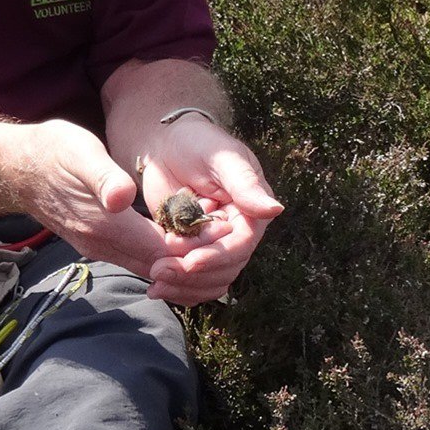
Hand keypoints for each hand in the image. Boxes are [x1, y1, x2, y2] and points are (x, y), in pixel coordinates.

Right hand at [9, 119, 215, 276]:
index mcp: (107, 225)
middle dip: (196, 259)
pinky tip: (181, 244)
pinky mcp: (99, 246)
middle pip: (162, 267)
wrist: (19, 170)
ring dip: (183, 262)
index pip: (163, 249)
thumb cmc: (53, 154)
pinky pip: (140, 261)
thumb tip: (121, 199)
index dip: (197, 245)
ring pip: (152, 268)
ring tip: (213, 245)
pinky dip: (164, 258)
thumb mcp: (79, 152)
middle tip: (229, 242)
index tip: (226, 230)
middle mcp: (105, 246)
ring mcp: (101, 249)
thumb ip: (103, 177)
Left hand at [140, 114, 283, 305]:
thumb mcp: (222, 158)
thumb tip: (275, 209)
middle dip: (194, 274)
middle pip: (225, 269)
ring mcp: (213, 243)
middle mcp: (236, 232)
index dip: (217, 257)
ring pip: (209, 280)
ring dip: (183, 285)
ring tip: (154, 279)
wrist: (167, 145)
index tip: (189, 261)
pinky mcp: (191, 248)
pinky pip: (191, 279)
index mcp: (251, 212)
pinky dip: (177, 287)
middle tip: (159, 270)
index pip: (241, 246)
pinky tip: (156, 287)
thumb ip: (245, 184)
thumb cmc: (198, 142)